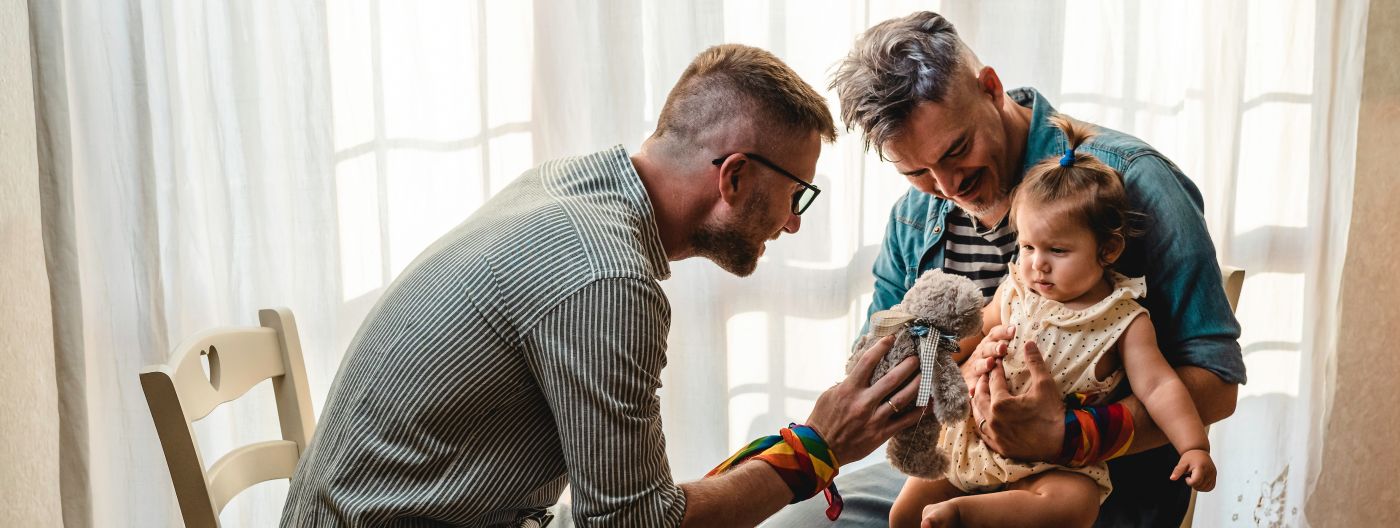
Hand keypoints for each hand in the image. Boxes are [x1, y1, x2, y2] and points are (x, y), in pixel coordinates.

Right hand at [806, 336, 924, 463]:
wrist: (821, 450)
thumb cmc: (823, 420)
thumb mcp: (829, 395)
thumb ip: (846, 383)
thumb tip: (862, 371)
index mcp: (849, 390)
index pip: (868, 362)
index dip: (881, 347)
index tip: (890, 338)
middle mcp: (864, 402)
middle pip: (891, 380)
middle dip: (907, 366)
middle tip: (917, 358)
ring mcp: (874, 419)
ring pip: (901, 399)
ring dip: (916, 386)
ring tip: (926, 376)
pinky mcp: (881, 434)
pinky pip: (904, 422)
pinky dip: (918, 413)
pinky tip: (929, 404)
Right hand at [961, 325, 1012, 392]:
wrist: (972, 374)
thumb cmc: (993, 359)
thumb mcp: (1001, 349)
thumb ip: (1013, 345)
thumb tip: (1032, 342)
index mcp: (990, 343)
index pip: (996, 334)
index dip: (1004, 332)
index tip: (1014, 330)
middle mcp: (982, 353)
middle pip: (987, 349)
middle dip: (995, 348)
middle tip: (1003, 348)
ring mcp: (975, 367)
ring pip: (978, 365)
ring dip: (984, 364)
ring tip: (990, 363)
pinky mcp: (970, 381)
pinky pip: (971, 384)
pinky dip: (972, 386)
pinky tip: (974, 390)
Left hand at [970, 340, 1064, 461]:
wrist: (1063, 445)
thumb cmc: (1053, 415)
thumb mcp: (1045, 386)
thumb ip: (1035, 363)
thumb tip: (1029, 343)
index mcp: (1001, 404)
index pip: (994, 381)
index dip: (995, 369)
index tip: (997, 362)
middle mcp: (993, 420)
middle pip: (980, 397)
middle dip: (982, 383)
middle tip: (986, 375)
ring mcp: (994, 435)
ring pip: (977, 415)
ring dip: (978, 401)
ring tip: (981, 393)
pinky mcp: (998, 446)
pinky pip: (982, 432)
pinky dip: (981, 420)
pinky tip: (984, 416)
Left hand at [1170, 449, 1216, 490]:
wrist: (1199, 451)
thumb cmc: (1190, 457)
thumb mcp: (1182, 463)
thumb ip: (1177, 471)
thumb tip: (1172, 478)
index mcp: (1201, 467)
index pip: (1195, 481)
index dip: (1189, 482)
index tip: (1187, 476)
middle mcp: (1209, 471)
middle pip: (1200, 486)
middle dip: (1193, 484)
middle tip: (1191, 476)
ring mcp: (1213, 474)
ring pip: (1206, 488)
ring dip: (1199, 486)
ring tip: (1195, 477)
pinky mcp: (1215, 476)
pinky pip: (1211, 487)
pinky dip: (1204, 487)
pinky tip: (1200, 481)